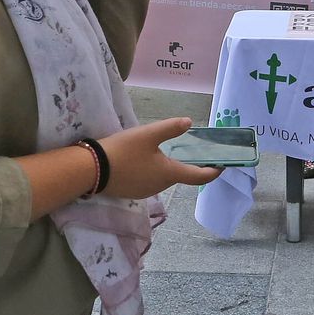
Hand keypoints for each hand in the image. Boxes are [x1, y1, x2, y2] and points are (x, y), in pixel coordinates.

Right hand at [96, 118, 219, 198]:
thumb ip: (170, 128)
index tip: (223, 165)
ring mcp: (146, 191)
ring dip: (170, 167)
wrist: (90, 170)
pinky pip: (151, 180)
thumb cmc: (122, 151)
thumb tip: (189, 123)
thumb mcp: (148, 134)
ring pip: (165, 178)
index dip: (213, 172)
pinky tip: (146, 160)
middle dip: (189, 166)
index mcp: (170, 174)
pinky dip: (155, 171)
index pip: (199, 177)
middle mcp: (161, 186)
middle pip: (181, 176)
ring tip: (167, 151)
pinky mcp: (133, 192)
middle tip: (193, 150)